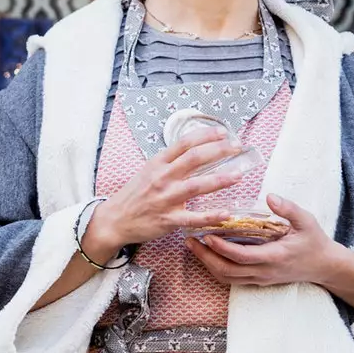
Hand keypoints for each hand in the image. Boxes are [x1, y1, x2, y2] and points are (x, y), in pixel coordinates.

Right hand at [86, 127, 248, 256]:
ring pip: (197, 186)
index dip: (206, 135)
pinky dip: (211, 216)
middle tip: (237, 147)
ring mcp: (166, 199)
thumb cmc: (134, 194)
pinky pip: (194, 218)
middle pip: (195, 159)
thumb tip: (194, 149)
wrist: (114, 220)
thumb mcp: (148, 170)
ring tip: (238, 175)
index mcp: (158, 163)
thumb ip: (170, 161)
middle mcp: (163, 178)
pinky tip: (226, 213)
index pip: (184, 143)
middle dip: (219, 151)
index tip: (223, 132)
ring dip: (220, 180)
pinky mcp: (168, 219)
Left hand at [183, 194, 340, 287]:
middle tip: (189, 241)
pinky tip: (209, 255)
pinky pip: (233, 278)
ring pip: (227, 278)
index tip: (206, 234)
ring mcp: (260, 279)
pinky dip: (217, 268)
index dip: (221, 247)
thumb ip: (289, 209)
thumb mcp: (307, 221)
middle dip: (205, 258)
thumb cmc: (315, 241)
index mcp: (275, 257)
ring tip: (194, 247)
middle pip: (227, 271)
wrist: (324, 266)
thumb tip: (270, 196)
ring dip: (208, 264)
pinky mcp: (259, 280)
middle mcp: (264, 272)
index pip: (241, 256)